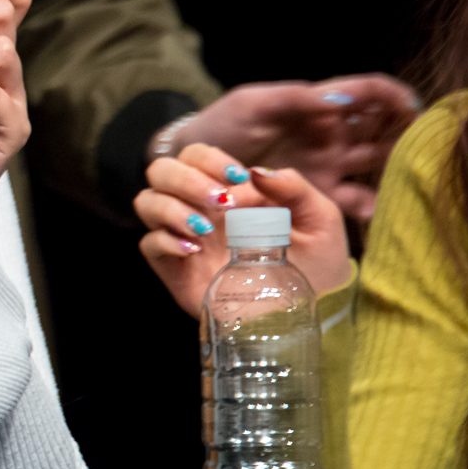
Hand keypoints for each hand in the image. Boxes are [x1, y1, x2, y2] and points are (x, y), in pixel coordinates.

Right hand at [134, 143, 351, 317]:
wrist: (313, 312)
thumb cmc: (317, 263)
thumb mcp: (321, 220)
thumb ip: (295, 188)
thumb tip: (255, 172)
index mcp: (228, 192)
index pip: (195, 156)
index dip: (207, 159)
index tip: (236, 177)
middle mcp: (199, 209)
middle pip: (161, 171)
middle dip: (185, 179)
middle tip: (219, 202)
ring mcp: (184, 238)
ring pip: (147, 202)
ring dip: (171, 208)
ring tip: (206, 230)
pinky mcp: (176, 270)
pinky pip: (148, 245)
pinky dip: (165, 241)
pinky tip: (194, 251)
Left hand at [157, 74, 419, 220]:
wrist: (197, 165)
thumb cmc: (222, 125)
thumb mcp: (252, 104)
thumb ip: (294, 99)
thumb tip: (340, 98)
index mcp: (319, 106)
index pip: (367, 93)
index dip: (394, 95)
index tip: (417, 106)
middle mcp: (332, 135)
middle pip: (384, 129)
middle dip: (410, 133)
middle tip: (435, 146)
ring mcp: (329, 166)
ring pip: (378, 164)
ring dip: (400, 169)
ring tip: (420, 181)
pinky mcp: (318, 196)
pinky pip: (355, 200)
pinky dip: (371, 205)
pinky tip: (379, 212)